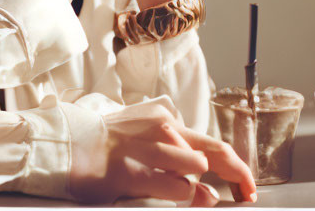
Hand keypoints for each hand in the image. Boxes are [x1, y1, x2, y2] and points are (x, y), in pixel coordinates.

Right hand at [69, 100, 256, 205]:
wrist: (67, 144)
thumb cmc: (108, 147)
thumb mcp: (146, 147)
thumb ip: (178, 165)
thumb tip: (209, 193)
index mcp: (163, 119)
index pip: (209, 142)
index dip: (236, 166)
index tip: (247, 185)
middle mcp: (159, 127)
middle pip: (211, 152)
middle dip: (237, 174)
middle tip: (247, 193)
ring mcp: (145, 148)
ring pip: (194, 167)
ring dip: (197, 187)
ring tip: (185, 190)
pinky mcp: (131, 171)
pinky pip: (173, 187)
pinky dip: (182, 194)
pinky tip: (171, 193)